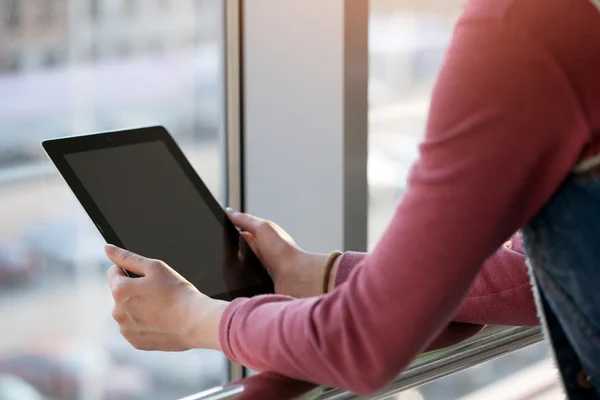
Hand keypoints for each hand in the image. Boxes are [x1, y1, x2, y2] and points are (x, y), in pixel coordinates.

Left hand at [105, 245, 227, 351]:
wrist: (195, 322)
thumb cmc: (177, 292)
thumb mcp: (154, 267)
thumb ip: (127, 257)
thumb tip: (108, 248)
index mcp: (119, 290)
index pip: (114, 272)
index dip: (131, 270)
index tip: (148, 276)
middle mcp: (117, 312)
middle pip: (121, 293)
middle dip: (135, 290)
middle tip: (159, 292)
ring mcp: (126, 329)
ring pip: (128, 311)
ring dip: (139, 307)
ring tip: (162, 307)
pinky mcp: (136, 342)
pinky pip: (135, 328)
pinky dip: (145, 323)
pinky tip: (161, 320)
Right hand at [226, 209, 338, 297]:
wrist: (297, 277)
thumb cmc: (284, 251)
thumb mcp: (263, 228)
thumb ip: (245, 220)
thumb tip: (229, 211)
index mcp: (264, 238)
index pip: (241, 234)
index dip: (229, 234)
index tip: (214, 234)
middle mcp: (263, 253)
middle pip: (240, 252)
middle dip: (230, 254)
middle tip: (216, 256)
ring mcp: (263, 270)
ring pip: (241, 268)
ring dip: (235, 269)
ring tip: (224, 271)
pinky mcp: (262, 284)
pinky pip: (246, 282)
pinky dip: (240, 282)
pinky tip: (235, 283)